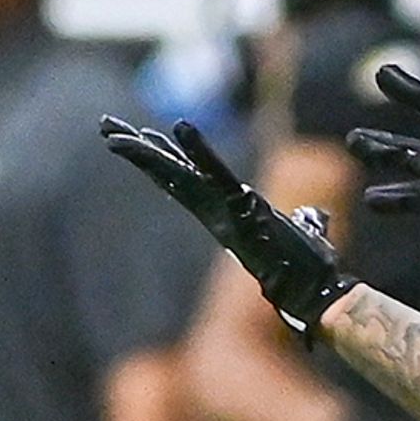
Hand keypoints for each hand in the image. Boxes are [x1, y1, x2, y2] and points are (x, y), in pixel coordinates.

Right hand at [101, 116, 355, 333]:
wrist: (313, 293)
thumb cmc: (308, 269)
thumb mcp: (301, 232)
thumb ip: (303, 220)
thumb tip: (313, 216)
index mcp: (224, 214)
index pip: (184, 182)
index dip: (160, 160)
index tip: (136, 138)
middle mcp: (216, 213)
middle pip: (169, 176)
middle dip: (137, 152)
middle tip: (105, 128)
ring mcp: (225, 211)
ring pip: (178, 176)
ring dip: (146, 154)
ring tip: (113, 134)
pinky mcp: (243, 207)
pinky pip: (217, 174)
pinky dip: (200, 150)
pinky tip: (180, 127)